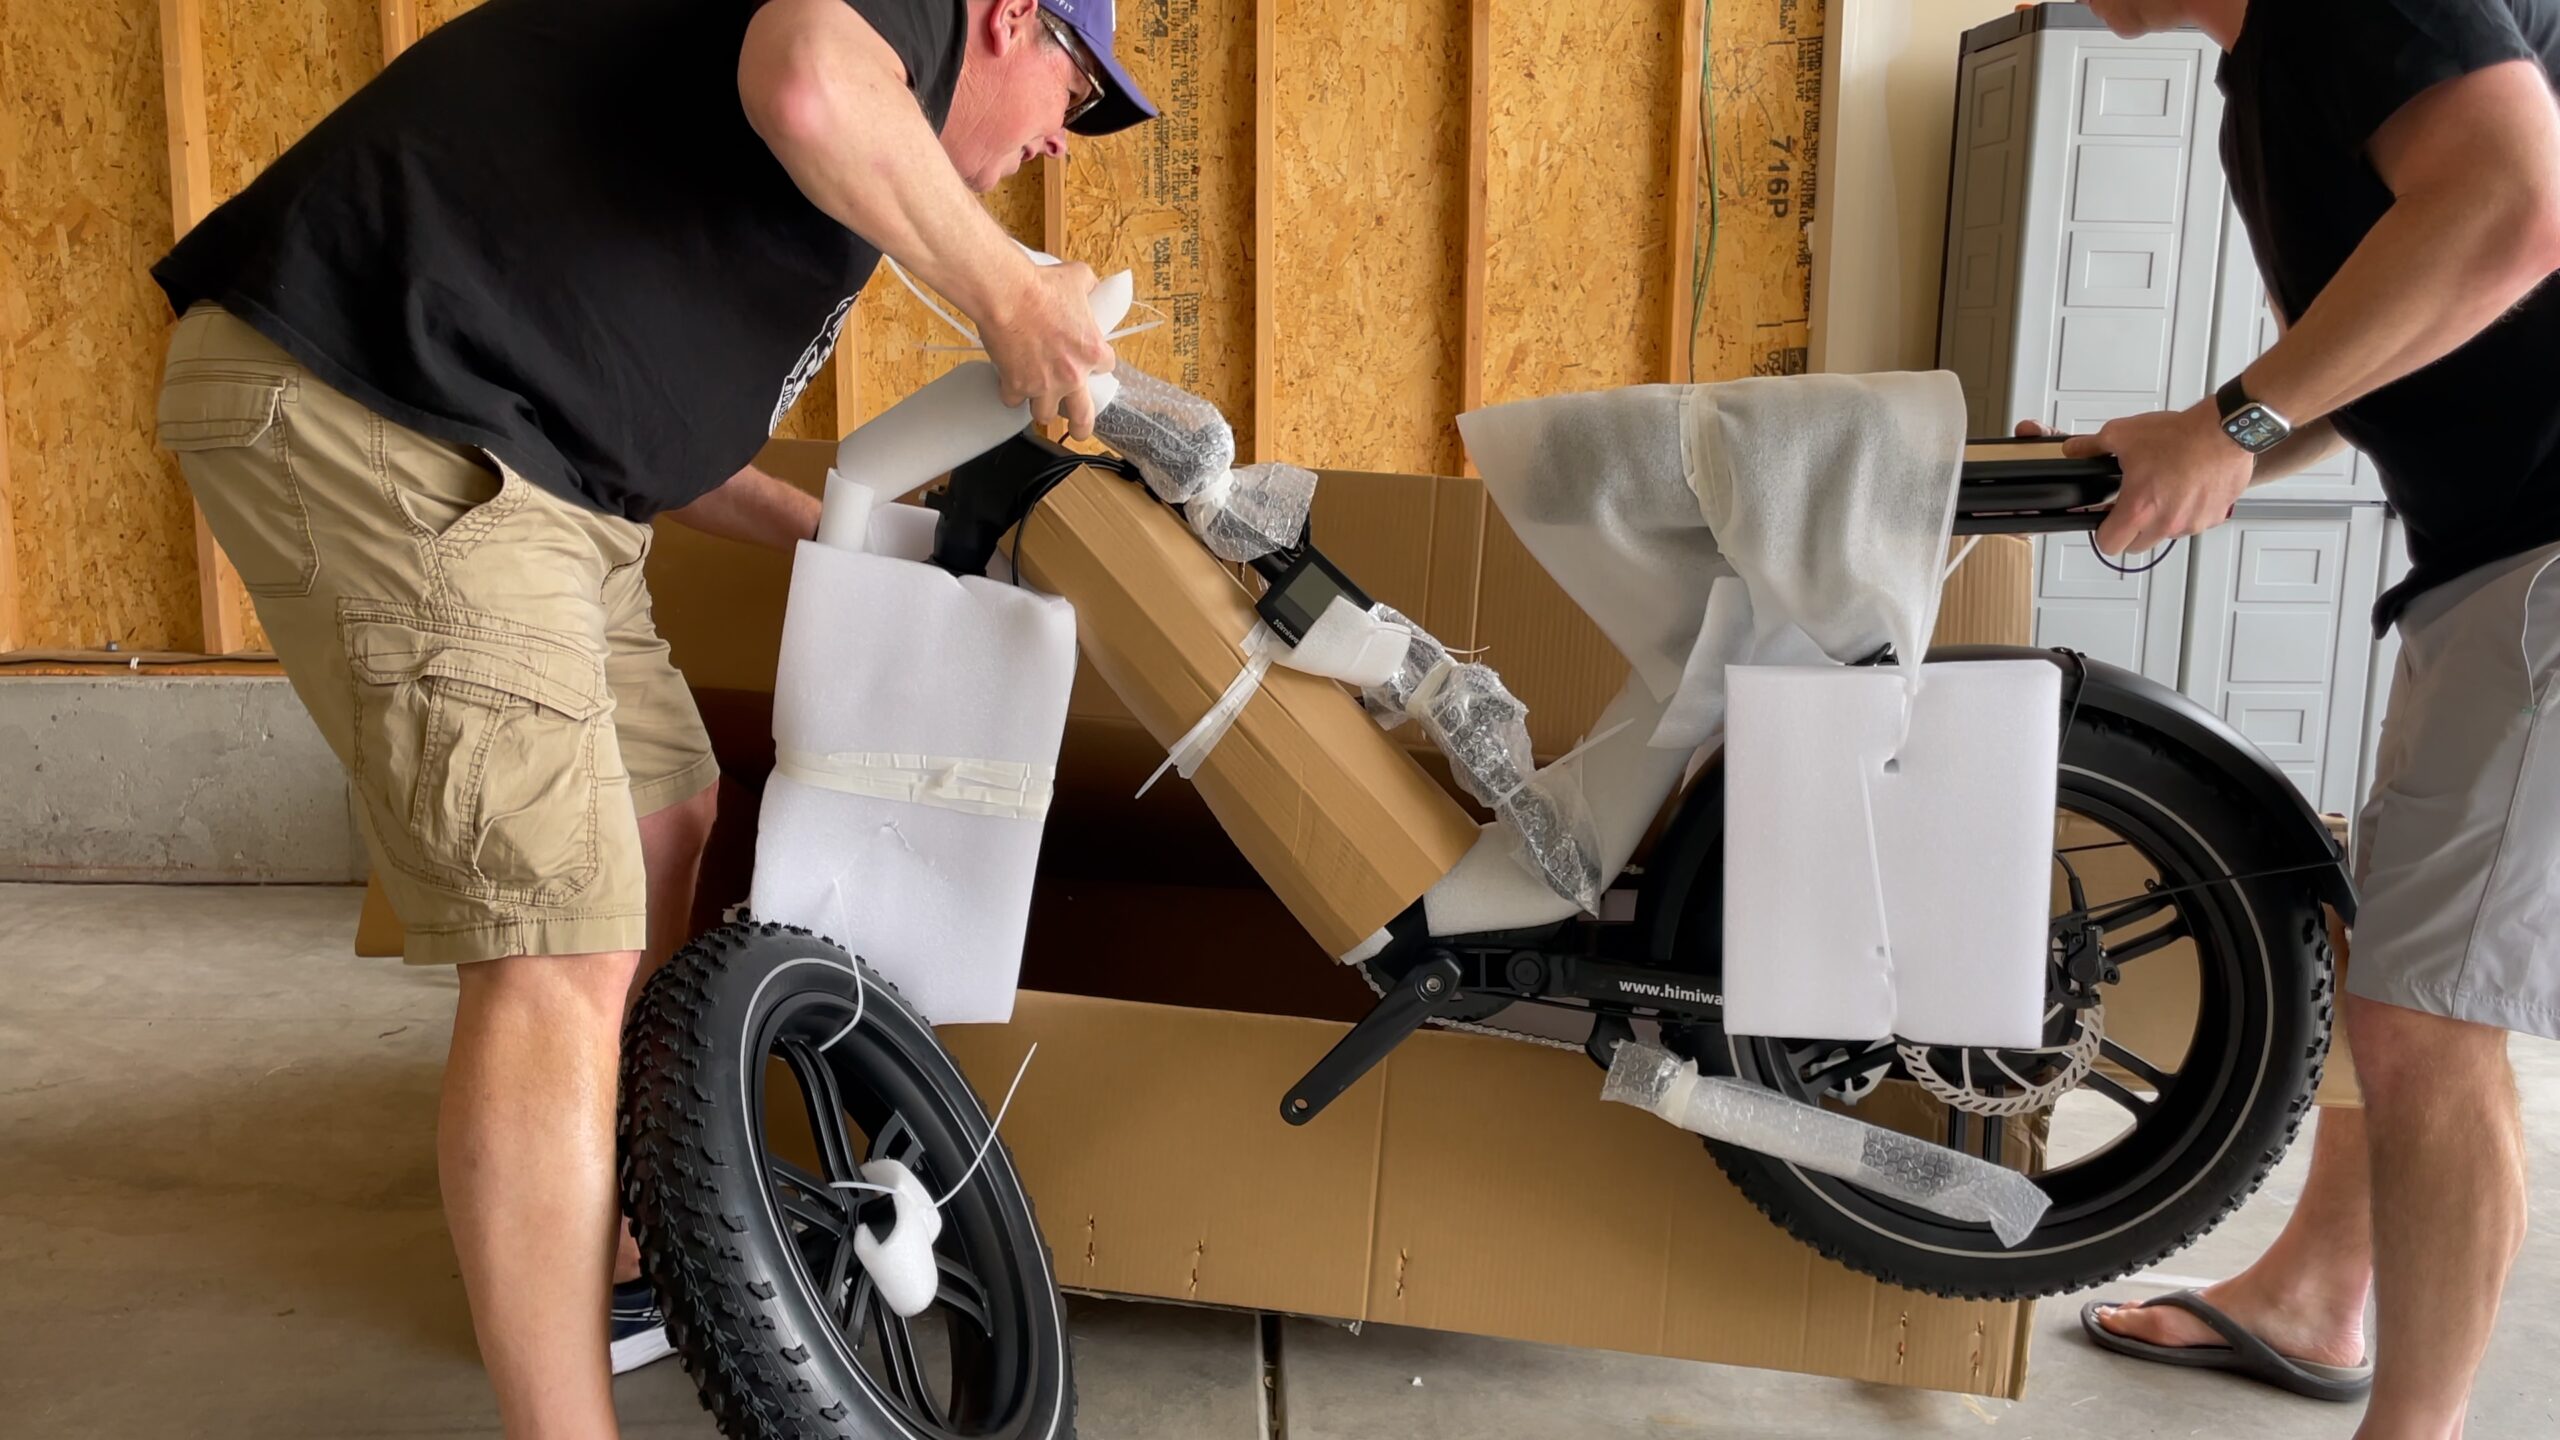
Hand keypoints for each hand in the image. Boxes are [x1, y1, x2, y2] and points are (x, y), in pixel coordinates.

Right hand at [978, 259, 1114, 440]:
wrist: (1007, 294)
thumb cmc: (1041, 285)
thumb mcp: (1078, 277)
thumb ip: (1089, 286)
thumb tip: (1091, 285)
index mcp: (1092, 351)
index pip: (1106, 367)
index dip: (1095, 364)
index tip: (1087, 361)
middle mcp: (1072, 375)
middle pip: (1082, 416)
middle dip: (1081, 427)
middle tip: (1078, 431)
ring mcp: (1043, 384)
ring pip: (1045, 415)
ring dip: (1042, 408)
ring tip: (1038, 401)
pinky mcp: (1016, 385)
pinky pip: (1014, 401)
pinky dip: (1011, 394)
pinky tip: (1009, 384)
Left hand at [2058, 404, 2253, 556]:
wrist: (2224, 431)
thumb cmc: (2180, 435)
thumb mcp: (2123, 434)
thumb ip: (2092, 446)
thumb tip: (2073, 450)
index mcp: (2139, 510)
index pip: (2110, 545)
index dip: (2103, 533)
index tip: (2106, 519)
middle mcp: (2166, 523)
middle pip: (2137, 545)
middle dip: (2131, 529)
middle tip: (2134, 503)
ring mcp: (2192, 523)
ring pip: (2166, 535)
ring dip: (2161, 521)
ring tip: (2163, 491)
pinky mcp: (2213, 517)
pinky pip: (2193, 524)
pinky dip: (2187, 512)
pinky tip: (2186, 488)